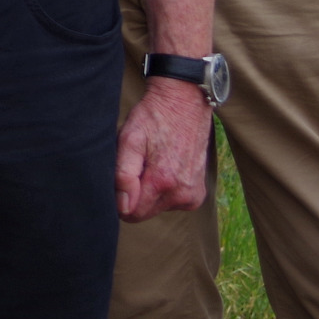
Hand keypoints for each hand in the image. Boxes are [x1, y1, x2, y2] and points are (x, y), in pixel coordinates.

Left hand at [117, 77, 211, 219]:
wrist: (185, 105)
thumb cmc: (153, 119)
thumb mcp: (129, 139)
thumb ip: (123, 174)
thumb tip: (122, 206)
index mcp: (163, 182)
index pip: (131, 213)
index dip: (120, 197)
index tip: (120, 176)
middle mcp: (182, 195)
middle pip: (144, 211)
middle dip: (135, 193)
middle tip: (136, 164)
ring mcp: (193, 196)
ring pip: (157, 207)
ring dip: (149, 190)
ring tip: (150, 162)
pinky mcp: (198, 195)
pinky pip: (171, 202)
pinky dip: (163, 189)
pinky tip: (163, 167)